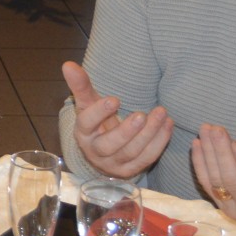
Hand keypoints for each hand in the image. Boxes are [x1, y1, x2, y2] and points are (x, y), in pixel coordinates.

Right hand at [62, 61, 173, 178]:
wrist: (104, 152)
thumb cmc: (97, 122)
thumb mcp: (88, 104)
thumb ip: (80, 85)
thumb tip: (68, 64)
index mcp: (83, 133)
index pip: (87, 123)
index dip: (99, 112)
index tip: (115, 99)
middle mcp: (95, 152)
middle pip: (109, 144)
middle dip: (127, 131)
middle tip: (142, 115)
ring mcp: (114, 164)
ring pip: (132, 152)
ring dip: (149, 134)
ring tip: (161, 113)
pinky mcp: (131, 170)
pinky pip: (147, 158)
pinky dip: (159, 141)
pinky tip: (167, 124)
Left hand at [191, 123, 235, 235]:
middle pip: (231, 180)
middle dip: (222, 153)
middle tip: (216, 129)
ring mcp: (229, 207)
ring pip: (215, 180)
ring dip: (208, 153)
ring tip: (205, 130)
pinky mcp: (217, 203)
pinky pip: (205, 182)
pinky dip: (199, 163)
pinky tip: (197, 143)